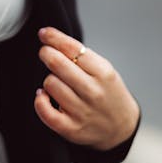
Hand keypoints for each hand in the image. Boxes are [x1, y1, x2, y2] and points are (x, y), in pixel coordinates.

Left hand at [34, 27, 139, 150]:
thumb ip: (80, 55)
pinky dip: (40, 101)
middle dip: (46, 53)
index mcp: (103, 73)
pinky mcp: (71, 129)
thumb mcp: (104, 69)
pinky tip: (43, 95)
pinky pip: (45, 111)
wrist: (121, 128)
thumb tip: (49, 37)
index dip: (53, 38)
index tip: (44, 34)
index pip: (72, 48)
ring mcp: (82, 111)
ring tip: (56, 82)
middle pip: (57, 63)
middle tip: (45, 53)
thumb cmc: (108, 93)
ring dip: (48, 80)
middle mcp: (93, 92)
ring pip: (50, 83)